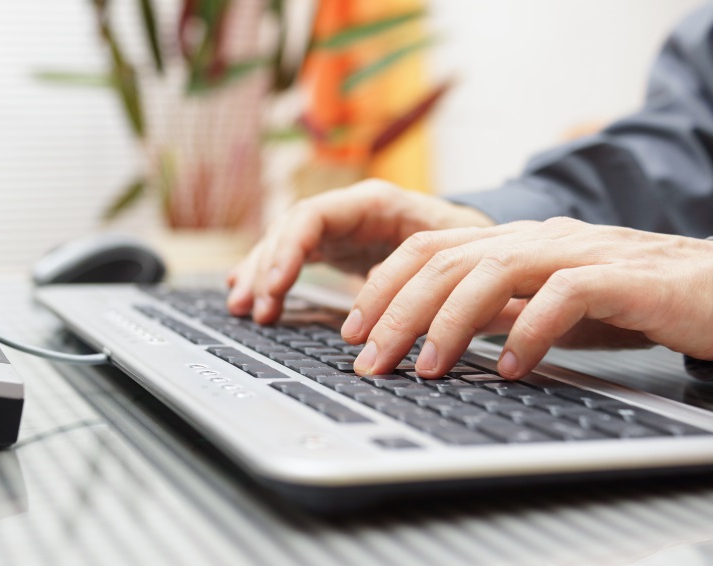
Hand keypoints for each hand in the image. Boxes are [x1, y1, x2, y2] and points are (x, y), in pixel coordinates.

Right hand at [226, 179, 493, 322]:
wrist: (471, 237)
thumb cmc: (466, 242)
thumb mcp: (452, 251)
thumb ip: (419, 264)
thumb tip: (382, 286)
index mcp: (373, 203)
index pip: (312, 215)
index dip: (288, 249)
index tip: (277, 285)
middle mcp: (348, 211)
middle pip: (289, 230)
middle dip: (266, 268)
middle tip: (252, 307)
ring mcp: (338, 228)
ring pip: (284, 244)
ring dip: (260, 275)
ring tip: (241, 307)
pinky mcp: (334, 247)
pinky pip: (292, 258)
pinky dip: (270, 276)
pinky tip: (247, 292)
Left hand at [342, 217, 712, 378]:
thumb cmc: (631, 299)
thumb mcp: (546, 305)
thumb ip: (498, 310)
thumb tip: (439, 332)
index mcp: (514, 242)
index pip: (428, 250)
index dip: (383, 286)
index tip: (352, 330)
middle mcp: (538, 238)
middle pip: (446, 259)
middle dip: (398, 310)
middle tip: (368, 359)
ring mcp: (578, 251)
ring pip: (492, 269)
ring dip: (449, 322)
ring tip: (426, 368)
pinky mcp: (622, 275)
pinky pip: (565, 295)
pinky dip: (530, 332)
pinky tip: (510, 367)